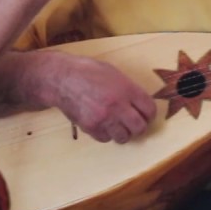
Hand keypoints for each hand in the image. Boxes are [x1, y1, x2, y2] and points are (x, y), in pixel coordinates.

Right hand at [42, 52, 156, 143]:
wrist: (61, 78)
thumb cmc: (87, 71)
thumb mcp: (113, 72)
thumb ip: (128, 88)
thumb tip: (139, 102)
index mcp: (126, 88)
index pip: (149, 109)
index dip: (149, 114)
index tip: (145, 115)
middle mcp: (117, 105)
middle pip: (139, 127)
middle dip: (138, 126)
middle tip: (133, 123)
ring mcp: (104, 118)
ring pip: (124, 137)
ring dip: (122, 132)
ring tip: (116, 125)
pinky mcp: (91, 127)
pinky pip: (106, 138)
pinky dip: (106, 134)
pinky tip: (102, 124)